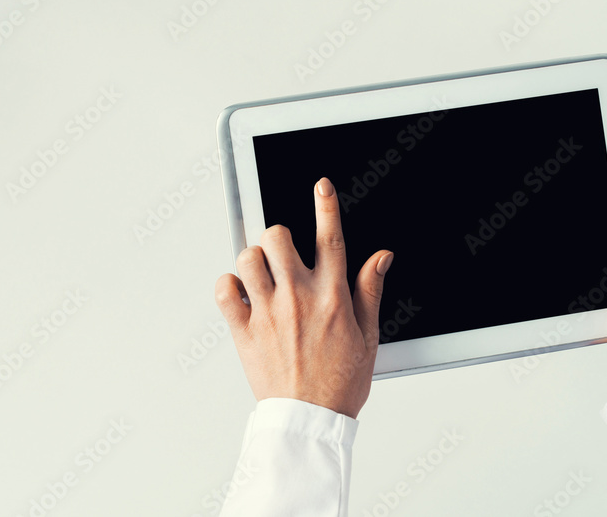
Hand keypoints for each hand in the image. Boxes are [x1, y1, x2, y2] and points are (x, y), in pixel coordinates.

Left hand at [214, 177, 393, 418]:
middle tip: (283, 252)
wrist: (310, 420)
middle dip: (279, 236)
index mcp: (331, 297)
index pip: (330, 238)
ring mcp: (268, 313)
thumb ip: (369, 290)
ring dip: (254, 258)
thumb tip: (381, 256)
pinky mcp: (243, 331)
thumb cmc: (340, 382)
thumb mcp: (368, 335)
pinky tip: (241, 292)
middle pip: (277, 237)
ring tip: (262, 272)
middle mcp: (298, 298)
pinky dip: (228, 285)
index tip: (321, 186)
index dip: (326, 206)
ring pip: (248, 257)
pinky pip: (224, 291)